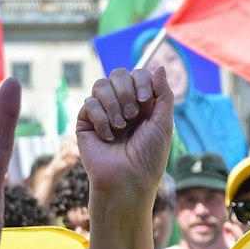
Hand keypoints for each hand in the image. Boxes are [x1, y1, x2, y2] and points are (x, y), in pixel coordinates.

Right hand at [77, 68, 173, 209]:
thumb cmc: (149, 156)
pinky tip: (107, 137)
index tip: (146, 100)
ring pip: (101, 84)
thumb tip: (160, 67)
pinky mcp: (86, 123)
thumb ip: (164, 94)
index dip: (141, 81)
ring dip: (113, 104)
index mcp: (141, 104)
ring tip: (120, 126)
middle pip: (118, 74)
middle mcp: (121, 105)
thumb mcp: (164, 123)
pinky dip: (101, 119)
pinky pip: (89, 103)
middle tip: (132, 116)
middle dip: (126, 91)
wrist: (127, 181)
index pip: (138, 74)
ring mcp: (102, 113)